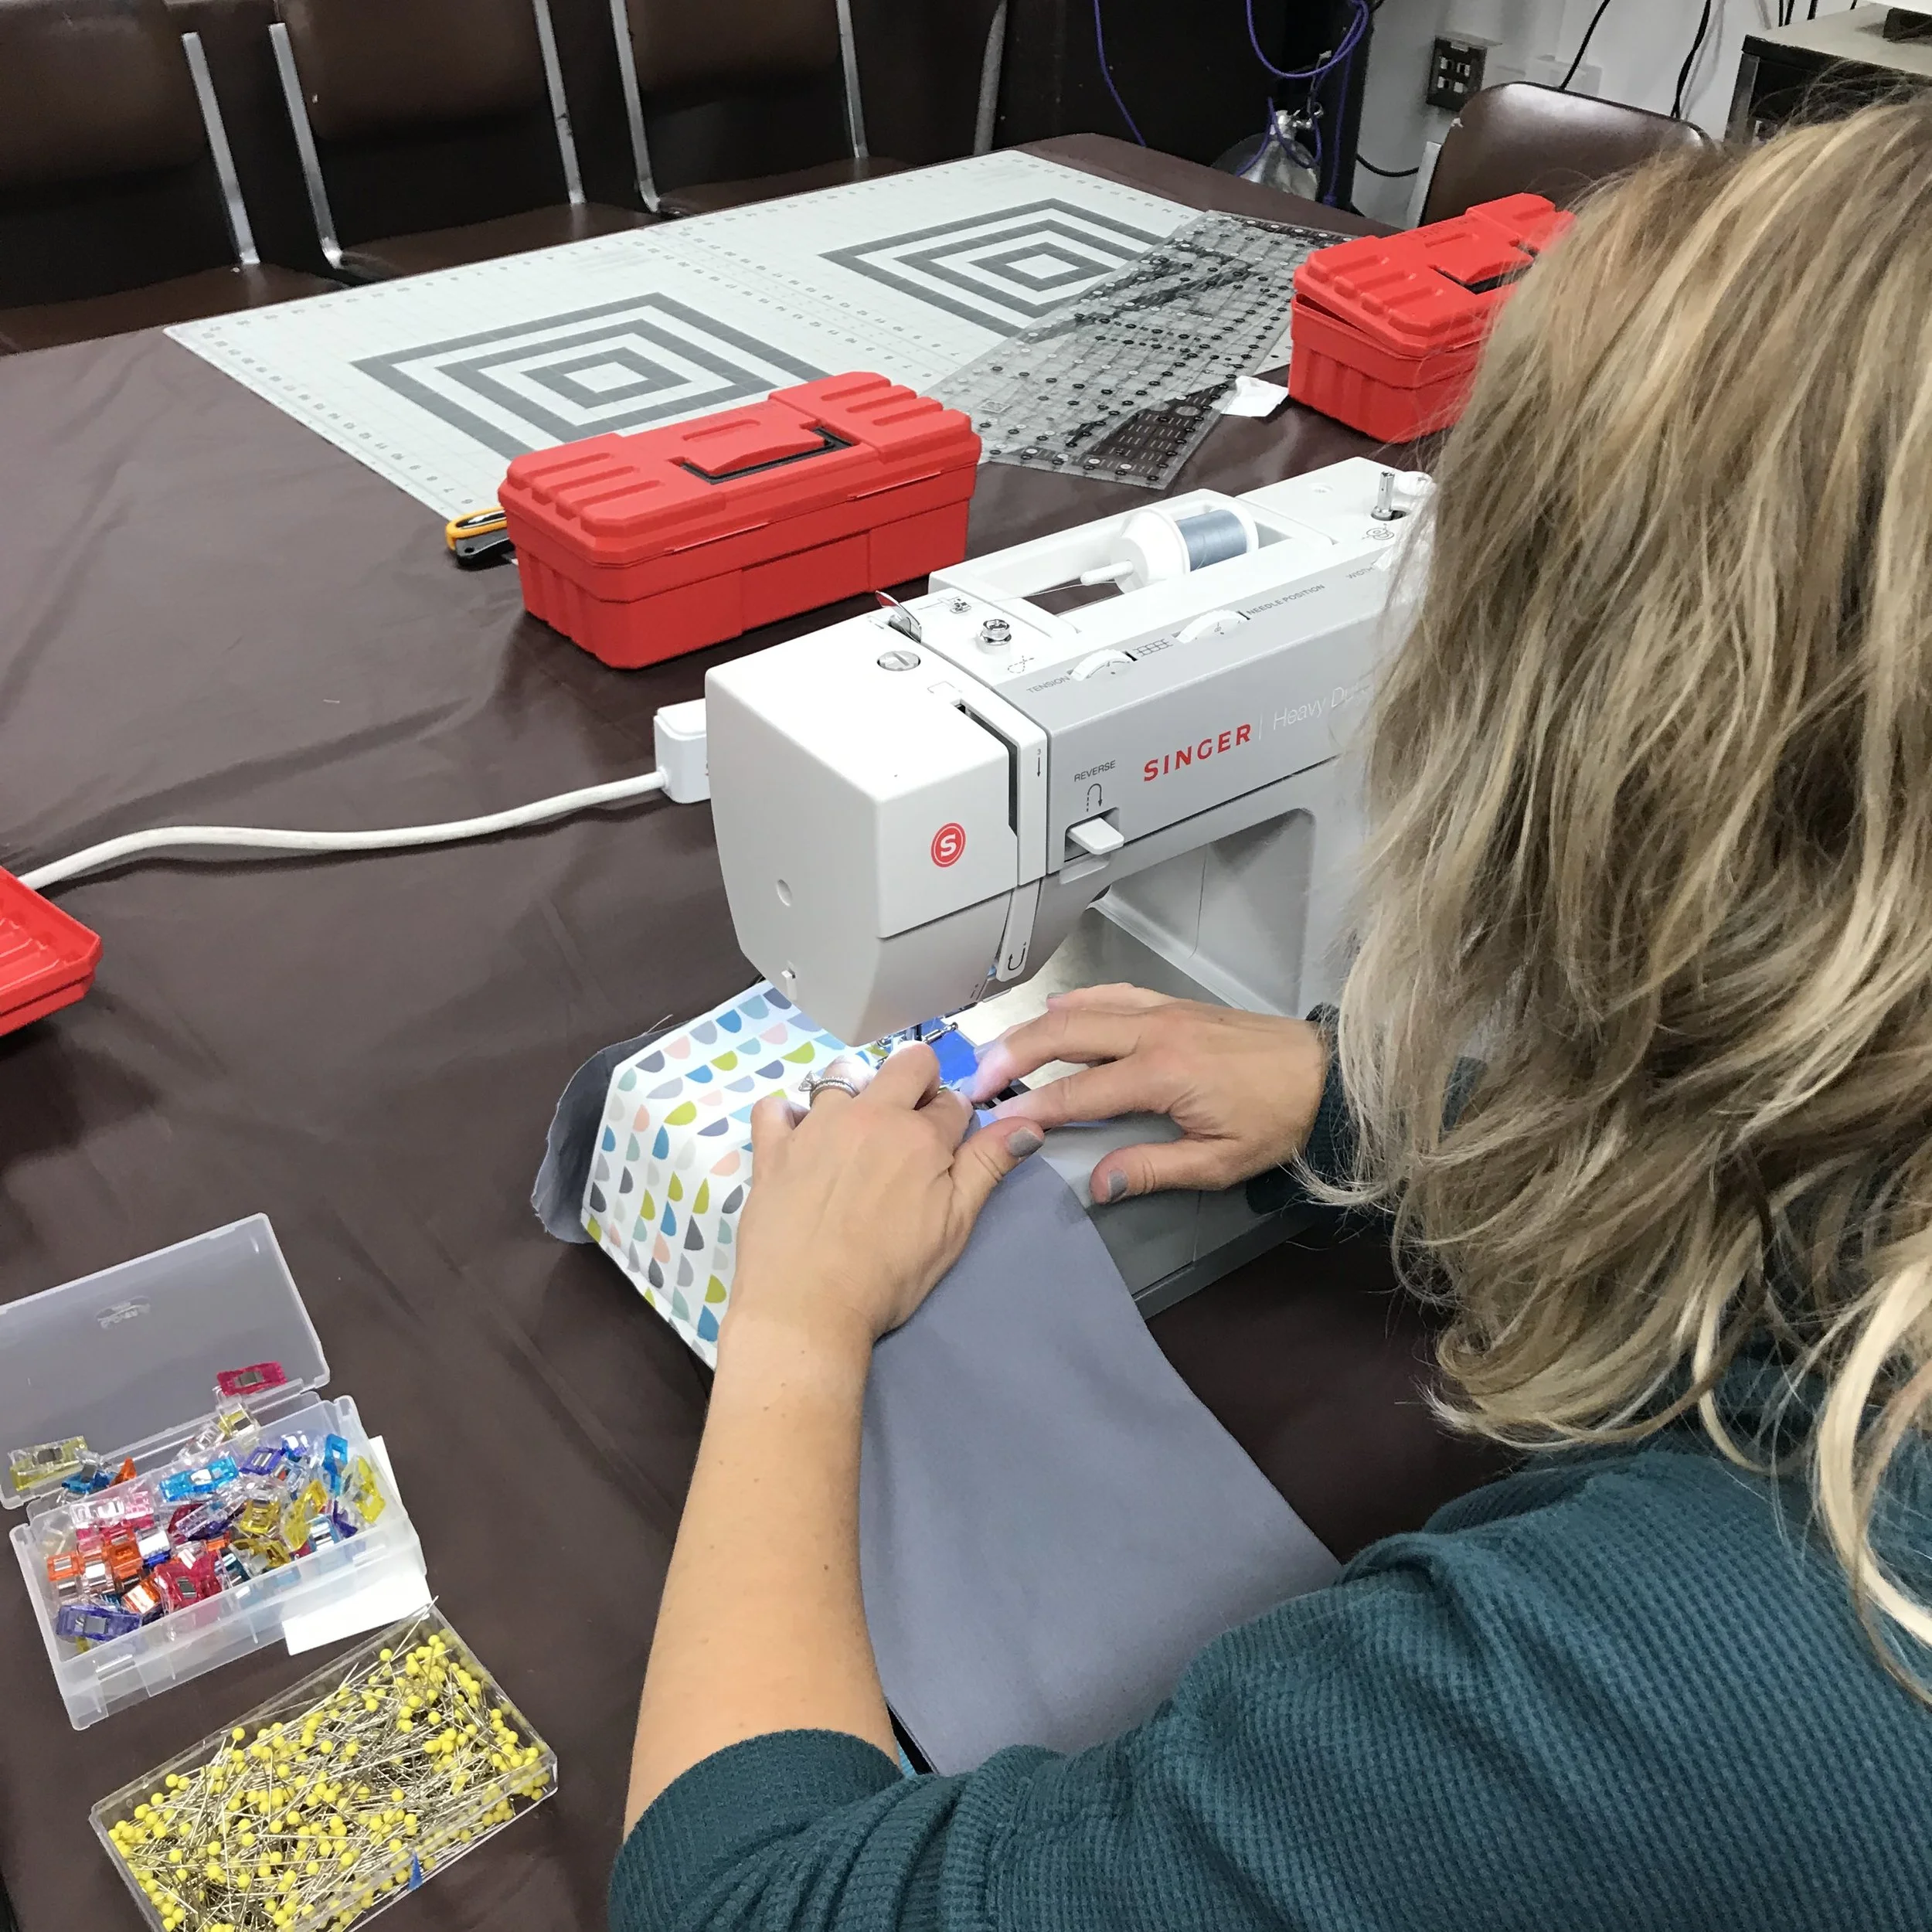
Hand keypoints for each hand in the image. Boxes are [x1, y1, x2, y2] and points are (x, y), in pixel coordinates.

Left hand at [727, 1044, 1042, 1353]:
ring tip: (853, 1136)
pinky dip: (788, 1116)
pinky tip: (798, 1141)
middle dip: (918, 1085)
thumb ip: (987, 1167)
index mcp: (920, 1135)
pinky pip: (776, 1106)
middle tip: (908, 1134)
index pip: (953, 1102)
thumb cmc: (889, 1275)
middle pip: (907, 1065)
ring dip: (856, 1094)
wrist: (806, 1306)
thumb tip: (1027, 1122)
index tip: (945, 1151)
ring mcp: (815, 1126)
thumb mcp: (953, 1226)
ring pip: (843, 1074)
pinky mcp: (772, 1146)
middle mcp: (869, 1114)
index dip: (954, 1124)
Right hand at [966, 984, 1327, 1201]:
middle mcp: (1155, 1033)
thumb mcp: (1218, 1162)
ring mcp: (1164, 1011)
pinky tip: (1057, 1010)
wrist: (1324, 1075)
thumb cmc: (1276, 1121)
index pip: (1078, 1092)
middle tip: (977, 1079)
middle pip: (1064, 1034)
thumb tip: (1097, 1184)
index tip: (998, 1120)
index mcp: (1162, 1075)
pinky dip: (1077, 1001)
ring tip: (1000, 1050)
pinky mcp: (1175, 1004)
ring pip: (1082, 1008)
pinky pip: (1113, 994)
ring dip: (1035, 1027)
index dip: (1032, 1107)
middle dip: (1014, 1055)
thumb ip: (1151, 1170)